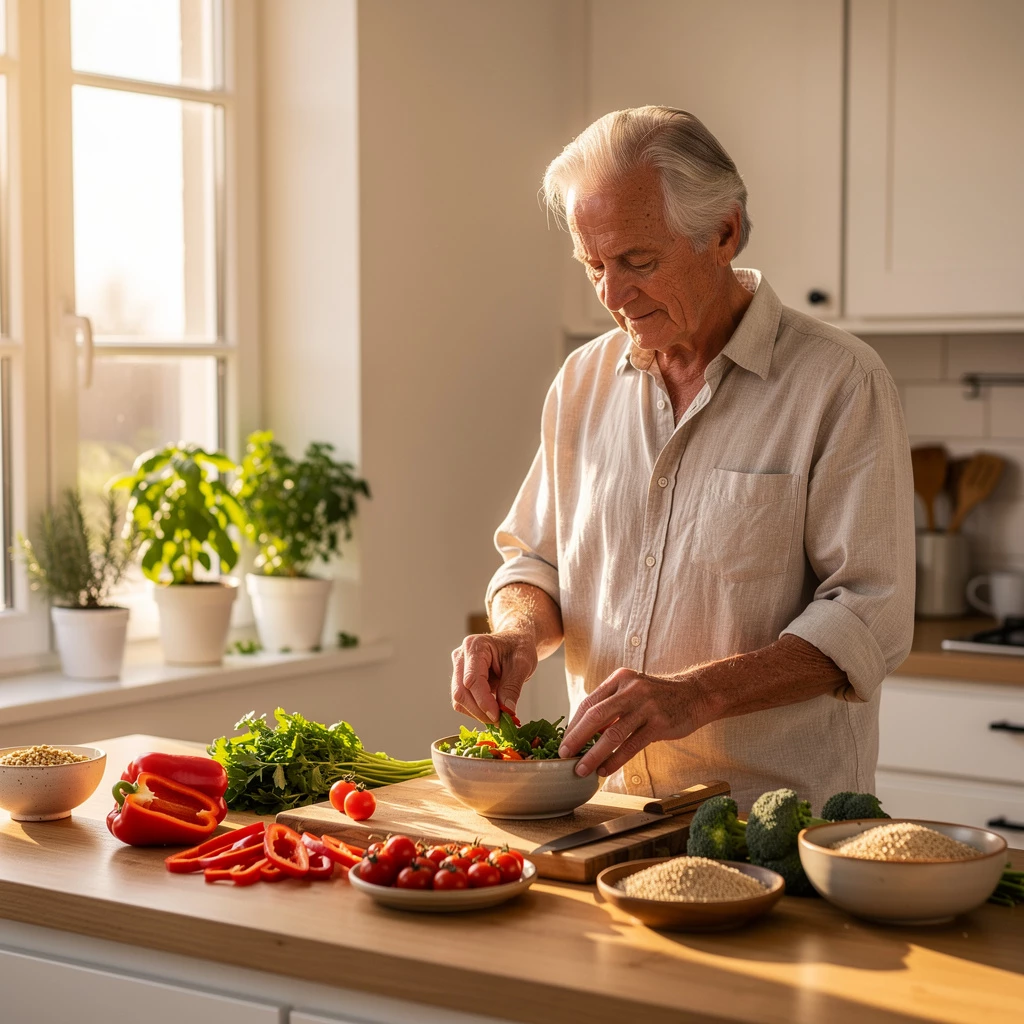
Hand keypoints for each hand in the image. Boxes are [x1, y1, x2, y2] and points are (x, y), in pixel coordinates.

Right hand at [450, 630, 537, 723]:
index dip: (483, 701)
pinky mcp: (460, 679)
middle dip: (480, 711)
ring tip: (499, 716)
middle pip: (461, 692)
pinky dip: (477, 710)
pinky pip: (463, 701)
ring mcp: (458, 668)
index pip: (472, 680)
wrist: (515, 642)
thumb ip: (512, 687)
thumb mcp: (522, 664)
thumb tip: (506, 711)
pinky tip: (492, 709)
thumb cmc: (518, 647)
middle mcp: (461, 656)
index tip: (499, 716)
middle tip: (501, 722)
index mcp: (475, 646)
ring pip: (459, 699)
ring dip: (478, 713)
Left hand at [558, 668, 709, 777]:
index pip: (589, 703)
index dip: (574, 724)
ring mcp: (646, 706)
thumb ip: (611, 707)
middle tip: (564, 755)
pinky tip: (605, 770)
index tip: (563, 742)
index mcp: (619, 679)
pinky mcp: (659, 723)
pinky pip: (631, 745)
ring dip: (593, 754)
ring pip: (612, 733)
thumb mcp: (632, 692)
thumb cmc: (658, 697)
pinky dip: (615, 760)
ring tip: (582, 769)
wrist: (695, 695)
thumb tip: (584, 733)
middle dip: (576, 738)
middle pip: (596, 716)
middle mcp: (631, 689)